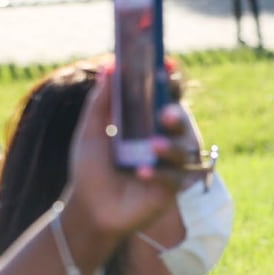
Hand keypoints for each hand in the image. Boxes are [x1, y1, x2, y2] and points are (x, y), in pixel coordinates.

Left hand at [61, 68, 196, 243]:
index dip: (168, 82)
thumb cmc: (90, 170)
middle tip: (165, 113)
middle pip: (181, 122)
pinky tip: (141, 173)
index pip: (163, 98)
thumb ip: (101, 102)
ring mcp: (169, 165)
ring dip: (170, 146)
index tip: (166, 66)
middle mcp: (162, 140)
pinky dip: (159, 173)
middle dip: (177, 115)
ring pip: (184, 150)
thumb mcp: (90, 132)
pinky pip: (175, 177)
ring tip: (152, 146)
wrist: (89, 209)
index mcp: (145, 123)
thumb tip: (109, 67)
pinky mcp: (171, 189)